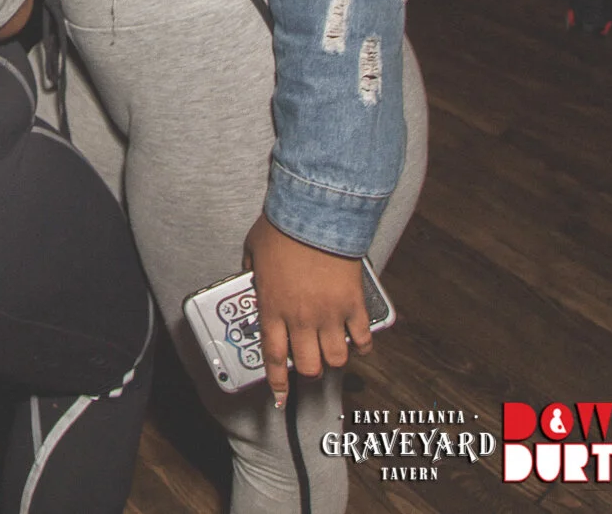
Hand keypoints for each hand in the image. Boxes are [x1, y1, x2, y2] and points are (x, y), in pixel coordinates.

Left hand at [243, 213, 371, 409]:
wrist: (315, 215)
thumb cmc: (282, 229)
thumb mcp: (252, 250)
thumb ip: (251, 271)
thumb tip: (250, 276)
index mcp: (272, 308)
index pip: (273, 356)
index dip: (277, 382)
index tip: (280, 396)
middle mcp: (300, 317)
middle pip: (307, 365)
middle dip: (308, 372)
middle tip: (308, 366)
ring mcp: (329, 314)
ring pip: (335, 358)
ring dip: (333, 360)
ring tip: (331, 352)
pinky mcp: (353, 305)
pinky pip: (361, 337)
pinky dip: (361, 345)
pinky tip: (358, 343)